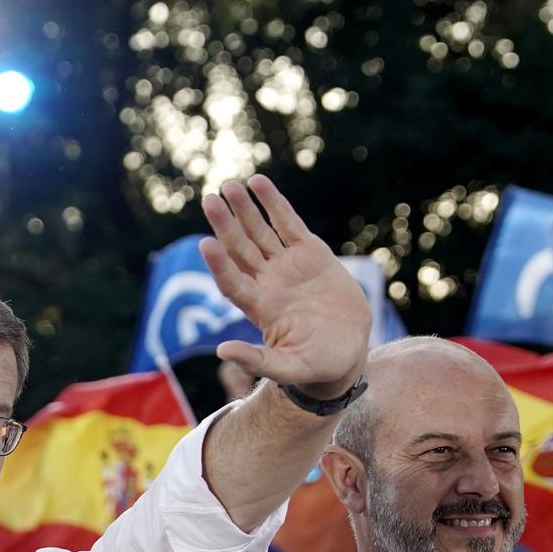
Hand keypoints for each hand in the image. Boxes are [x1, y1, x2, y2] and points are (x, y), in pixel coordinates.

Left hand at [199, 175, 370, 395]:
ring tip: (229, 185)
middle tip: (209, 200)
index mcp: (260, 308)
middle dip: (225, 225)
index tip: (205, 245)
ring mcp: (287, 266)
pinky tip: (258, 183)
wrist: (347, 351)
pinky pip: (288, 223)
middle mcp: (268, 283)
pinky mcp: (310, 253)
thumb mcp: (289, 368)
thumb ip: (257, 361)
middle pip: (240, 250)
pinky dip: (274, 204)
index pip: (233, 282)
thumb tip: (220, 352)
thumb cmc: (317, 366)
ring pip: (260, 232)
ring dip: (244, 209)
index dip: (219, 265)